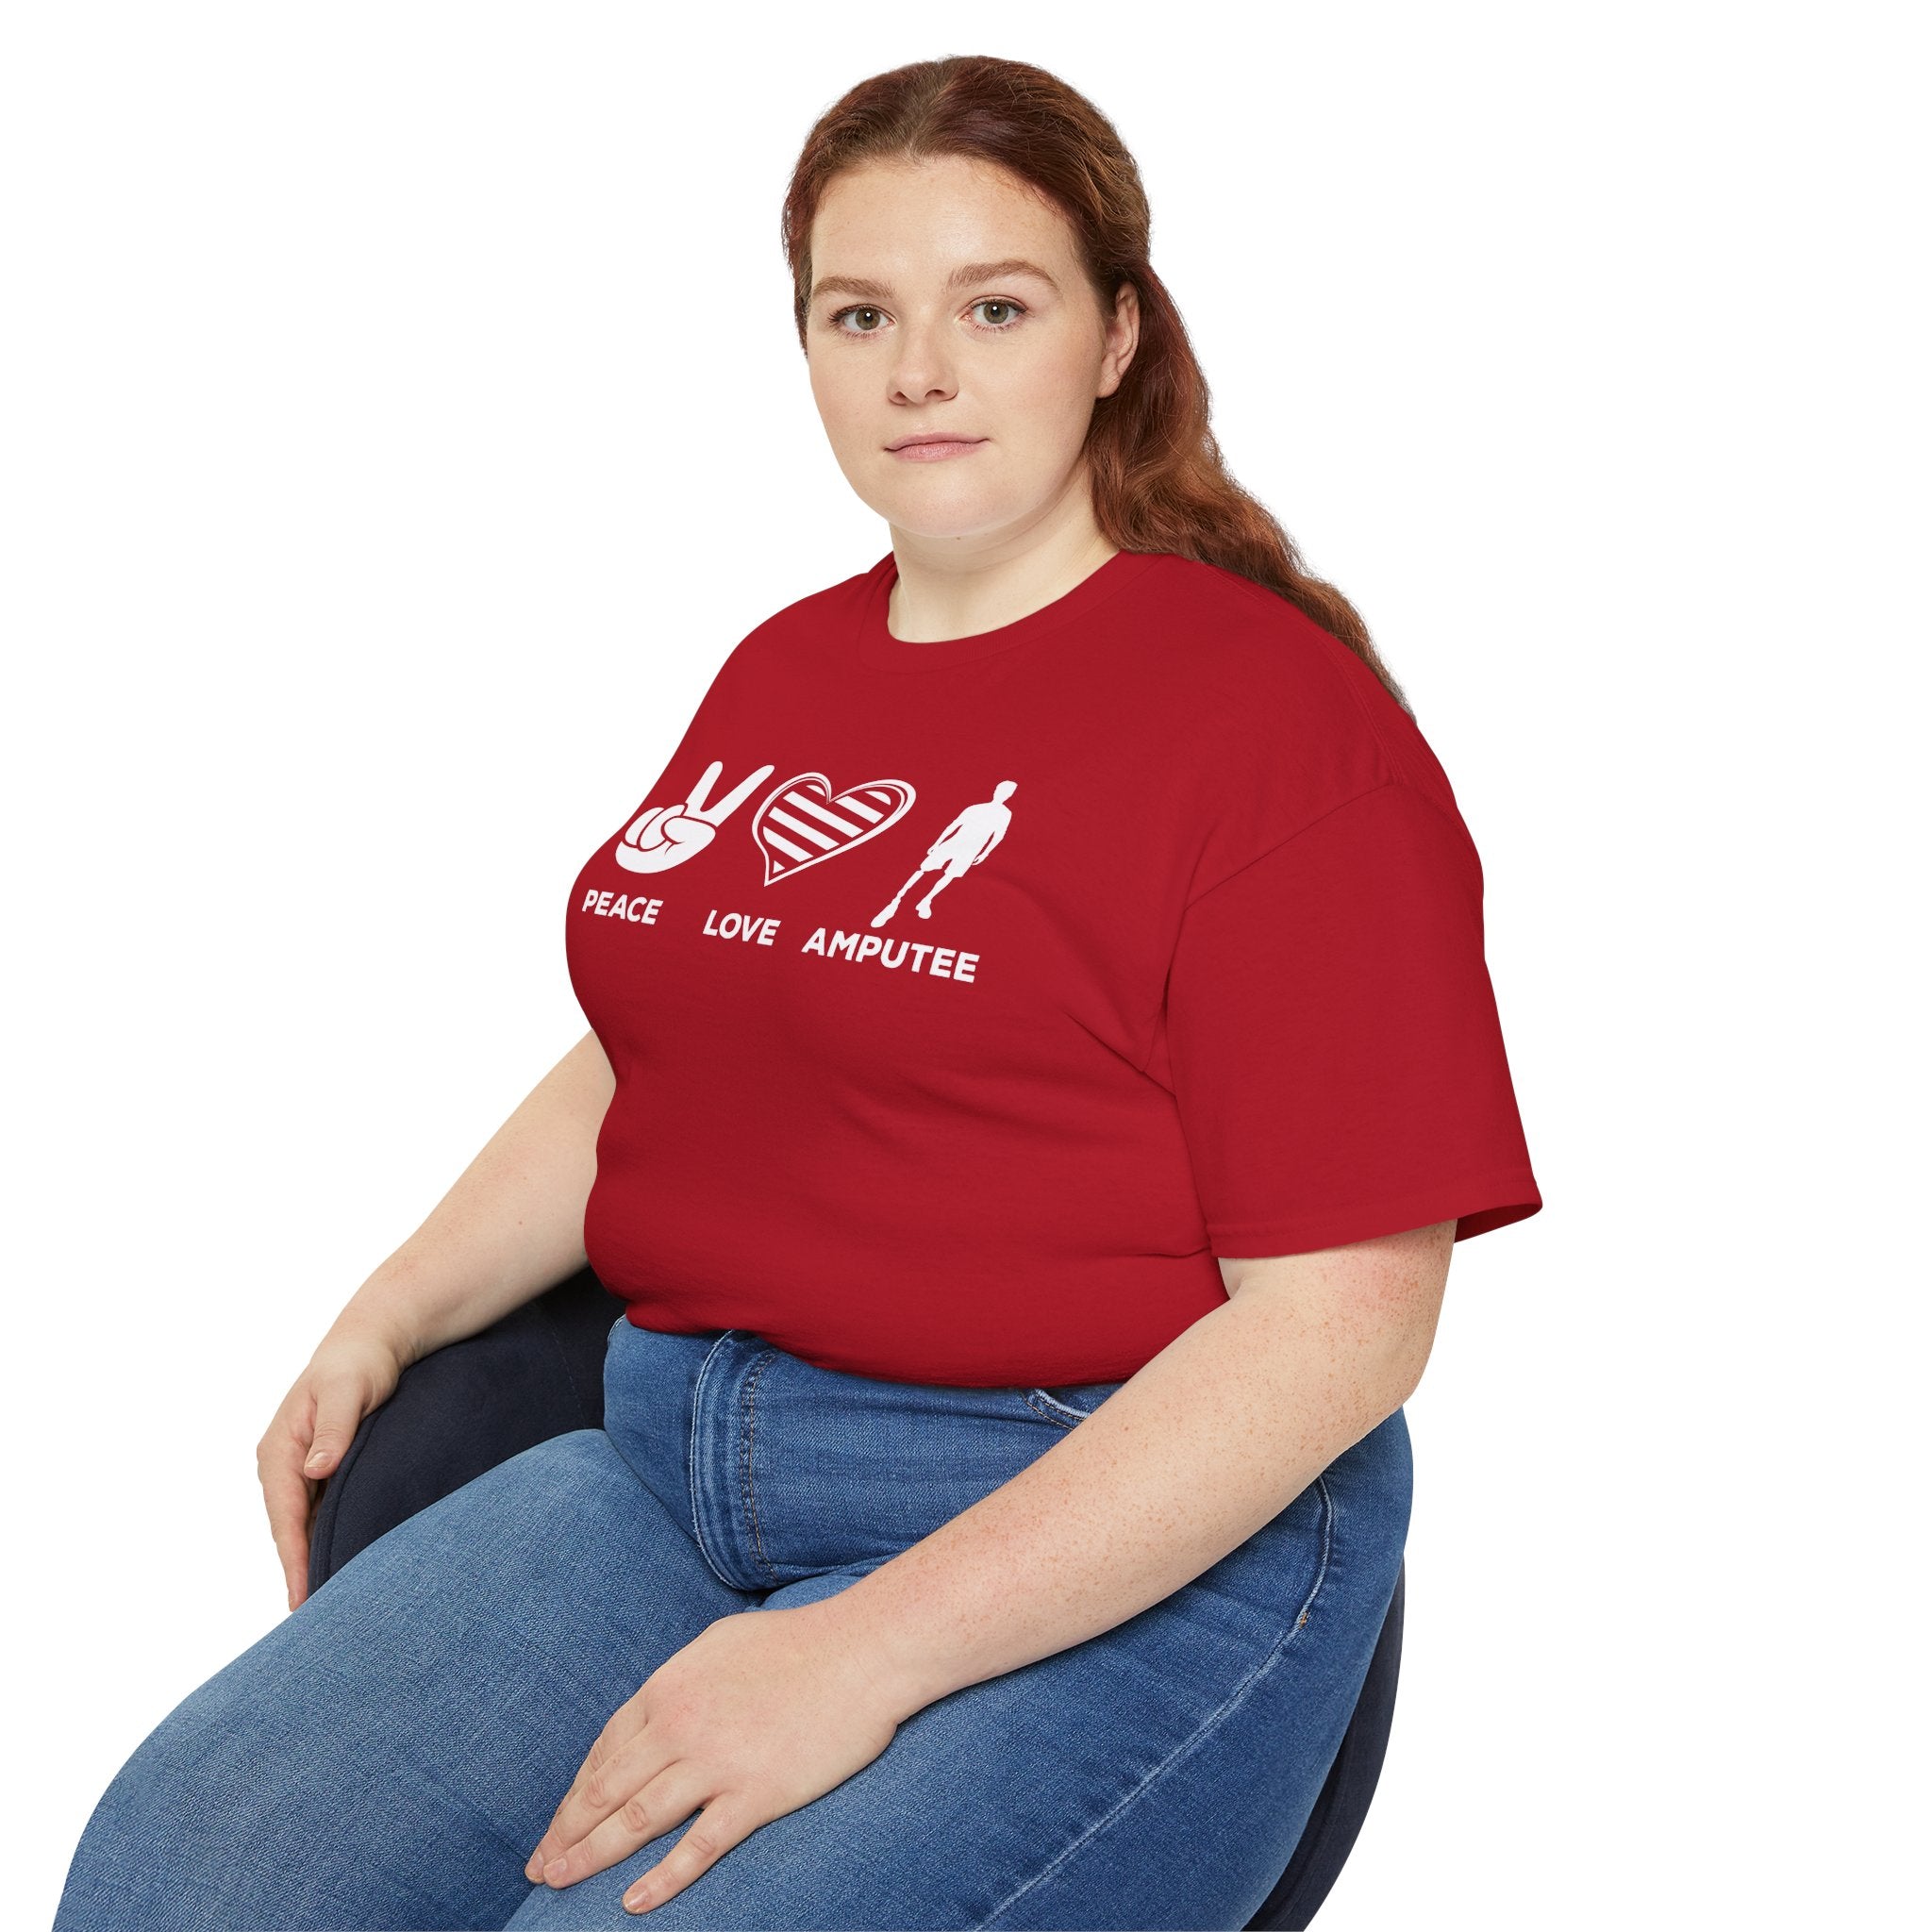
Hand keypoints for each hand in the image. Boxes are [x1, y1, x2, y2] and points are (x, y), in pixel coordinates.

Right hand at [256, 1322, 409, 1611]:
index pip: (284, 1518)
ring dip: (314, 1558)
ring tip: (331, 1606)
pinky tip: (345, 1563)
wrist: (375, 1340)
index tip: (302, 1601)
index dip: (293, 1561)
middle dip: (302, 1571)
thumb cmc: (360, 1362)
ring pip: (305, 1525)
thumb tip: (314, 1469)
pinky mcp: (322, 1469)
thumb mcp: (347, 1390)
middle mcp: (282, 1465)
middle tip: (317, 1623)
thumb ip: (334, 1430)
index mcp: (278, 1451)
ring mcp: (301, 1469)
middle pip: (290, 1530)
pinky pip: (321, 1513)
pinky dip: (328, 1538)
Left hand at [523, 1602, 907, 1914]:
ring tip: (560, 1883)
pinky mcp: (754, 1795)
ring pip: (635, 1821)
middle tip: (539, 1867)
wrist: (863, 1650)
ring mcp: (715, 1763)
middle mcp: (680, 1726)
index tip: (558, 1823)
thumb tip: (655, 1713)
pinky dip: (661, 1880)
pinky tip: (633, 1903)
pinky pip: (697, 1848)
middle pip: (605, 1790)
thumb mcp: (720, 1645)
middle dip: (566, 1833)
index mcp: (669, 1688)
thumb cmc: (798, 1642)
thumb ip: (681, 1682)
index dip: (575, 1793)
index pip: (604, 1750)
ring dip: (591, 1857)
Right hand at [615, 760, 775, 874]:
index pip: (733, 803)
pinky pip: (651, 817)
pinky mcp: (655, 815)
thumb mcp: (679, 853)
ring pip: (669, 816)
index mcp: (707, 829)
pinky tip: (643, 844)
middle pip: (700, 795)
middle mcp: (691, 819)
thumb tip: (679, 808)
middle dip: (708, 779)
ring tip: (655, 851)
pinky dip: (643, 832)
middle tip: (721, 764)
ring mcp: (672, 816)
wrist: (635, 876)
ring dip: (657, 837)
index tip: (769, 768)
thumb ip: (683, 829)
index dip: (749, 785)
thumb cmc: (661, 871)